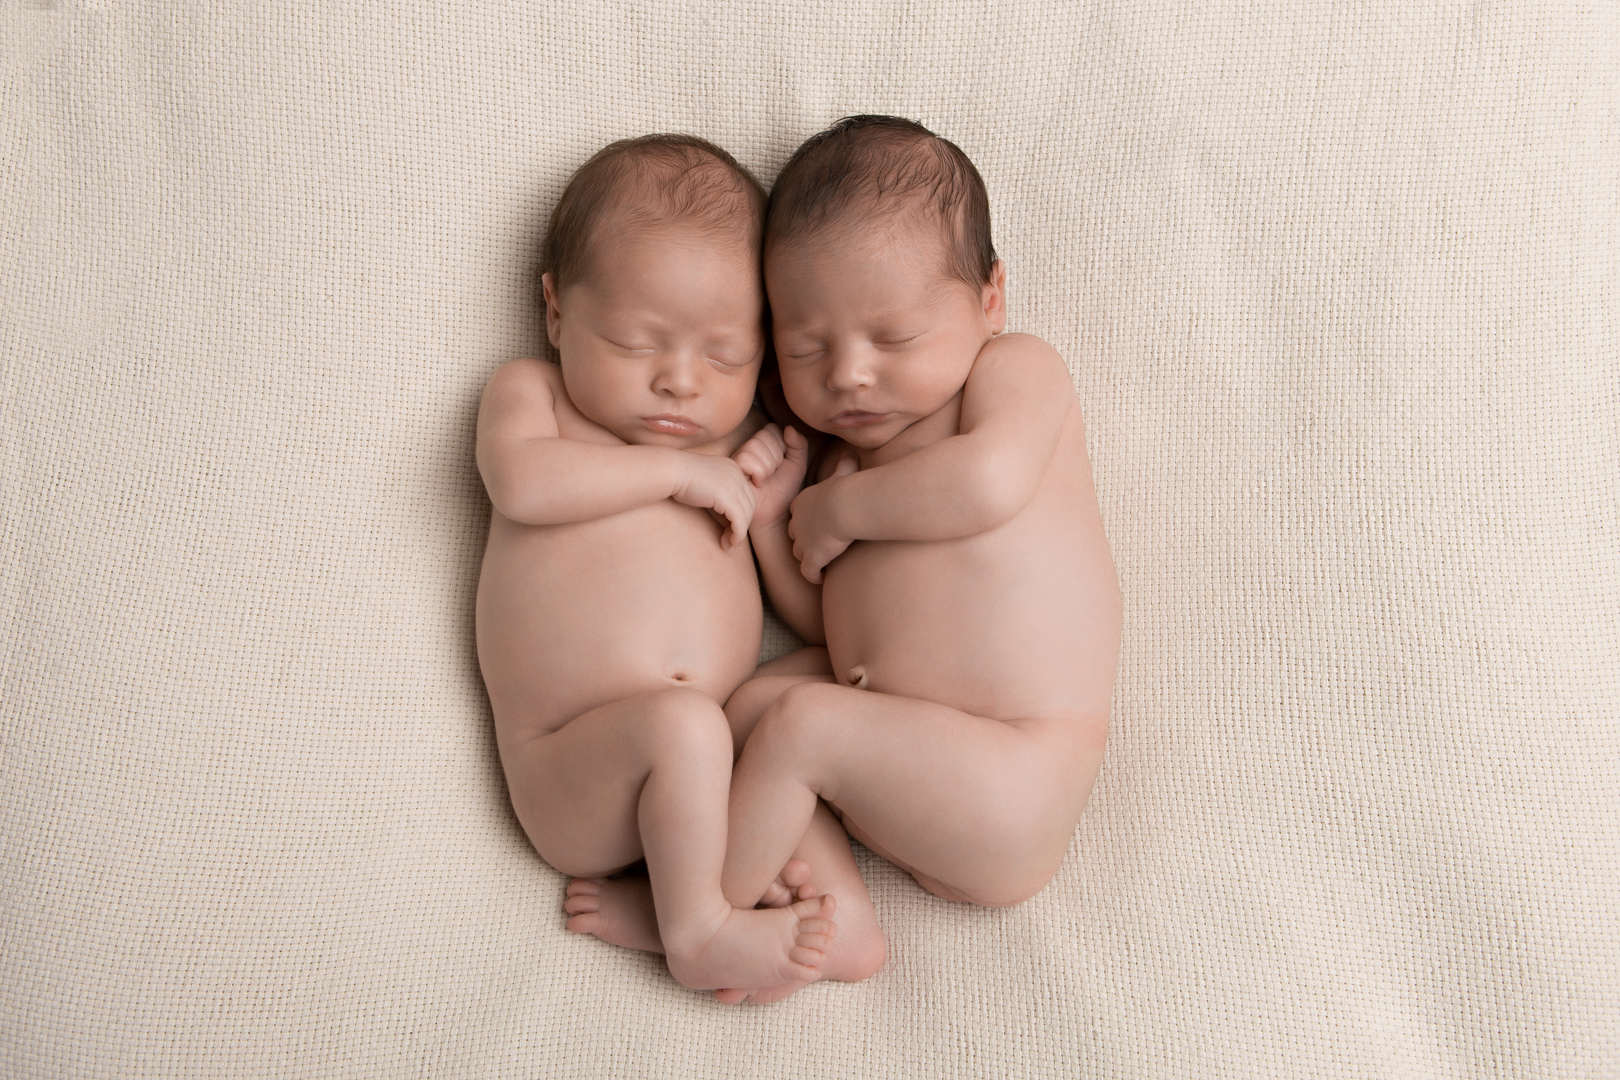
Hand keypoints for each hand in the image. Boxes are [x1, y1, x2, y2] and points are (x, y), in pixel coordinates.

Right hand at [671, 452, 756, 548]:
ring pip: (747, 514)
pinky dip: (737, 534)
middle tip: (731, 539)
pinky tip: (728, 542)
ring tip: (728, 543)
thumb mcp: (707, 488)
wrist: (671, 471)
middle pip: (750, 505)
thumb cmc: (681, 480)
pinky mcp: (727, 496)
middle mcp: (737, 474)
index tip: (731, 527)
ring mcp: (734, 484)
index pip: (746, 496)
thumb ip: (720, 500)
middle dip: (743, 525)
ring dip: (739, 533)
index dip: (742, 514)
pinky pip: (740, 520)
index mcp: (733, 468)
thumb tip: (729, 523)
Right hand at [733, 424, 810, 530]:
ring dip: (767, 467)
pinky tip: (756, 484)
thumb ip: (798, 445)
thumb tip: (789, 428)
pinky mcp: (732, 470)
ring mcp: (738, 458)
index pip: (772, 428)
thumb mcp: (797, 465)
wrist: (775, 514)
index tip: (781, 465)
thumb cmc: (783, 491)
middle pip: (764, 435)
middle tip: (772, 475)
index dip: (782, 446)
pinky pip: (746, 459)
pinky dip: (758, 472)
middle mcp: (748, 449)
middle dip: (776, 458)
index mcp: (762, 445)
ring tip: (765, 480)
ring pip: (754, 445)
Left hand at [787, 452, 858, 582]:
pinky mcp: (811, 558)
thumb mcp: (844, 474)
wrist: (844, 506)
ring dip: (809, 558)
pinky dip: (814, 575)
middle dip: (805, 540)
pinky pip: (808, 572)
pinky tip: (822, 577)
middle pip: (795, 534)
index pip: (798, 514)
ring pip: (799, 553)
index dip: (807, 519)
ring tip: (822, 563)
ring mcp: (802, 542)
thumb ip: (845, 464)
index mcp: (802, 503)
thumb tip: (852, 450)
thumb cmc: (846, 488)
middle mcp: (797, 523)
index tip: (820, 524)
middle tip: (819, 545)